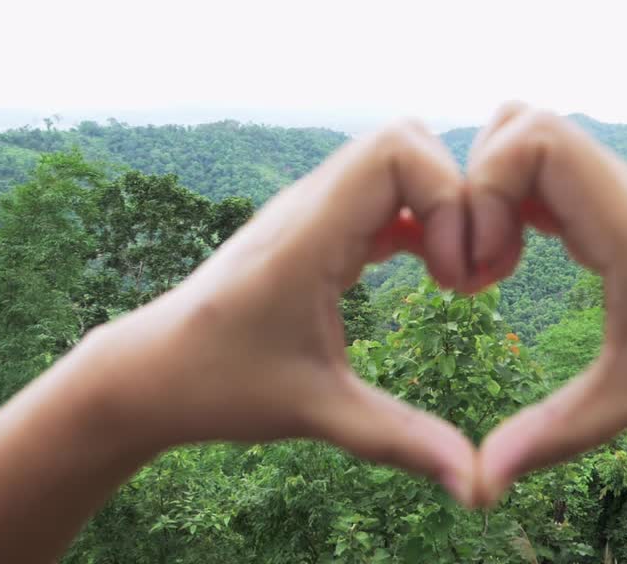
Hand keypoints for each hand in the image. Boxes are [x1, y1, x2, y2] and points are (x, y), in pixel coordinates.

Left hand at [93, 120, 480, 504]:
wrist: (149, 372)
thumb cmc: (218, 386)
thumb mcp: (317, 413)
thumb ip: (400, 440)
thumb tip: (476, 485)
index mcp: (309, 232)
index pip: (399, 148)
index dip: (447, 196)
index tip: (454, 275)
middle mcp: (309, 204)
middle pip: (409, 140)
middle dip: (455, 198)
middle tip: (463, 273)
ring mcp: (310, 210)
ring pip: (396, 160)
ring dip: (438, 208)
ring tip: (451, 277)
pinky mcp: (314, 226)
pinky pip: (381, 192)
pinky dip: (418, 219)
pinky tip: (427, 273)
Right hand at [463, 104, 626, 503]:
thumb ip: (554, 435)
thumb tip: (480, 485)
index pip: (537, 138)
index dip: (488, 184)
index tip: (489, 265)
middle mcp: (622, 190)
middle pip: (522, 122)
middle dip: (478, 184)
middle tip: (483, 263)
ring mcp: (619, 191)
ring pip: (532, 136)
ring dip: (495, 189)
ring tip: (496, 263)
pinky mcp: (615, 205)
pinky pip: (547, 170)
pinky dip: (514, 200)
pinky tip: (515, 260)